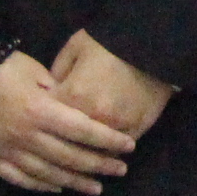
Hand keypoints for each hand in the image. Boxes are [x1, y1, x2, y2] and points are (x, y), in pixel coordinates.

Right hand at [0, 51, 132, 194]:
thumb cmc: (5, 67)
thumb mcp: (38, 73)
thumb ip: (60, 96)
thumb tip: (82, 113)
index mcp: (39, 110)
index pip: (82, 130)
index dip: (108, 140)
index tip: (128, 147)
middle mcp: (25, 134)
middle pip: (69, 156)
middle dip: (98, 165)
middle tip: (120, 170)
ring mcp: (7, 149)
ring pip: (47, 173)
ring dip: (74, 182)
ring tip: (96, 187)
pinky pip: (19, 178)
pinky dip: (40, 185)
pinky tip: (58, 187)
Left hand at [50, 29, 176, 140]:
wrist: (153, 42)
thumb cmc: (109, 42)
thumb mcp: (75, 46)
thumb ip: (56, 71)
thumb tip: (47, 93)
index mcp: (72, 95)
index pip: (46, 118)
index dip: (43, 119)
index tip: (43, 120)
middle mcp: (92, 116)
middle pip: (68, 141)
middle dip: (61, 141)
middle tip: (57, 142)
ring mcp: (115, 127)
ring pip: (93, 151)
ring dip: (86, 152)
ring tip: (80, 154)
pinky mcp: (136, 130)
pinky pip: (116, 149)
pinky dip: (109, 150)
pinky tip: (104, 149)